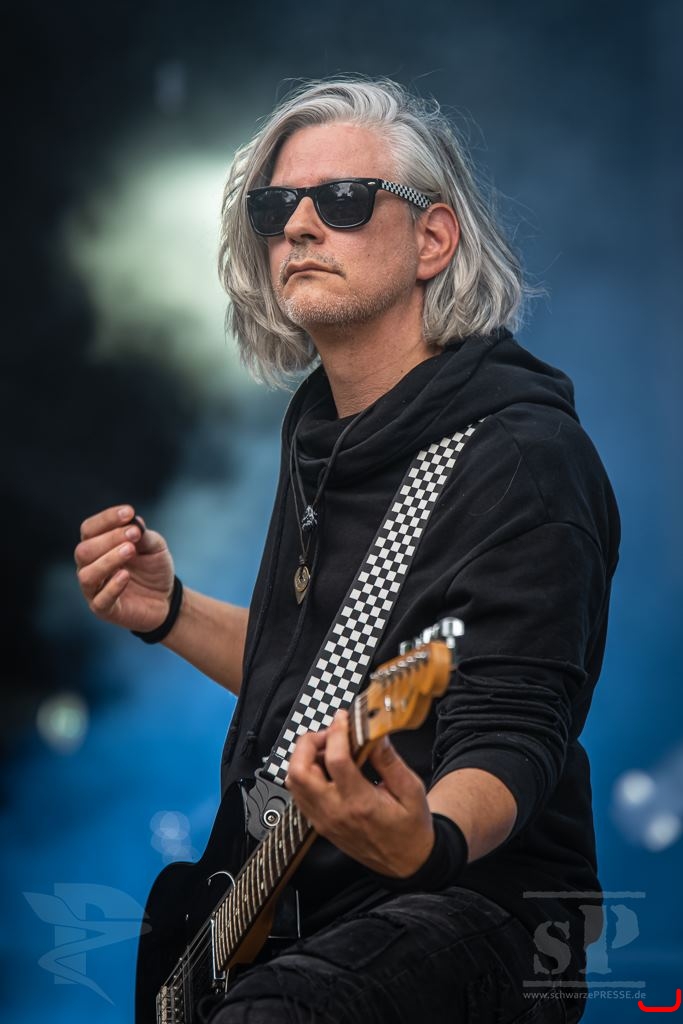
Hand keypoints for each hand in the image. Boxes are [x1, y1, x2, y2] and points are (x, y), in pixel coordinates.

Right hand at [75, 505, 174, 632]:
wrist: (166, 598)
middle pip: (84, 550)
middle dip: (109, 539)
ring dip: (108, 560)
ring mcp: (94, 589)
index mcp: (97, 546)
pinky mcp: (103, 609)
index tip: (129, 512)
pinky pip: (100, 599)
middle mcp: (89, 566)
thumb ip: (143, 535)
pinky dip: (112, 586)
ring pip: (87, 574)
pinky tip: (126, 576)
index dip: (106, 519)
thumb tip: (133, 521)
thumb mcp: (154, 547)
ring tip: (130, 550)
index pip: (90, 528)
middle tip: (134, 535)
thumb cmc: (153, 567)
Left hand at [285, 710, 434, 877]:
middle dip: (308, 743)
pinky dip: (305, 774)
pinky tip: (326, 767)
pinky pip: (299, 794)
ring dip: (304, 758)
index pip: (335, 760)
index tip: (344, 718)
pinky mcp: (320, 824)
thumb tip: (374, 732)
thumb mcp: (410, 789)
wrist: (407, 862)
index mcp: (360, 803)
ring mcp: (323, 820)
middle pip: (299, 771)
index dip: (336, 732)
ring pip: (293, 782)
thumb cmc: (411, 827)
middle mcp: (335, 812)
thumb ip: (389, 759)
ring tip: (329, 749)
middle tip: (330, 733)